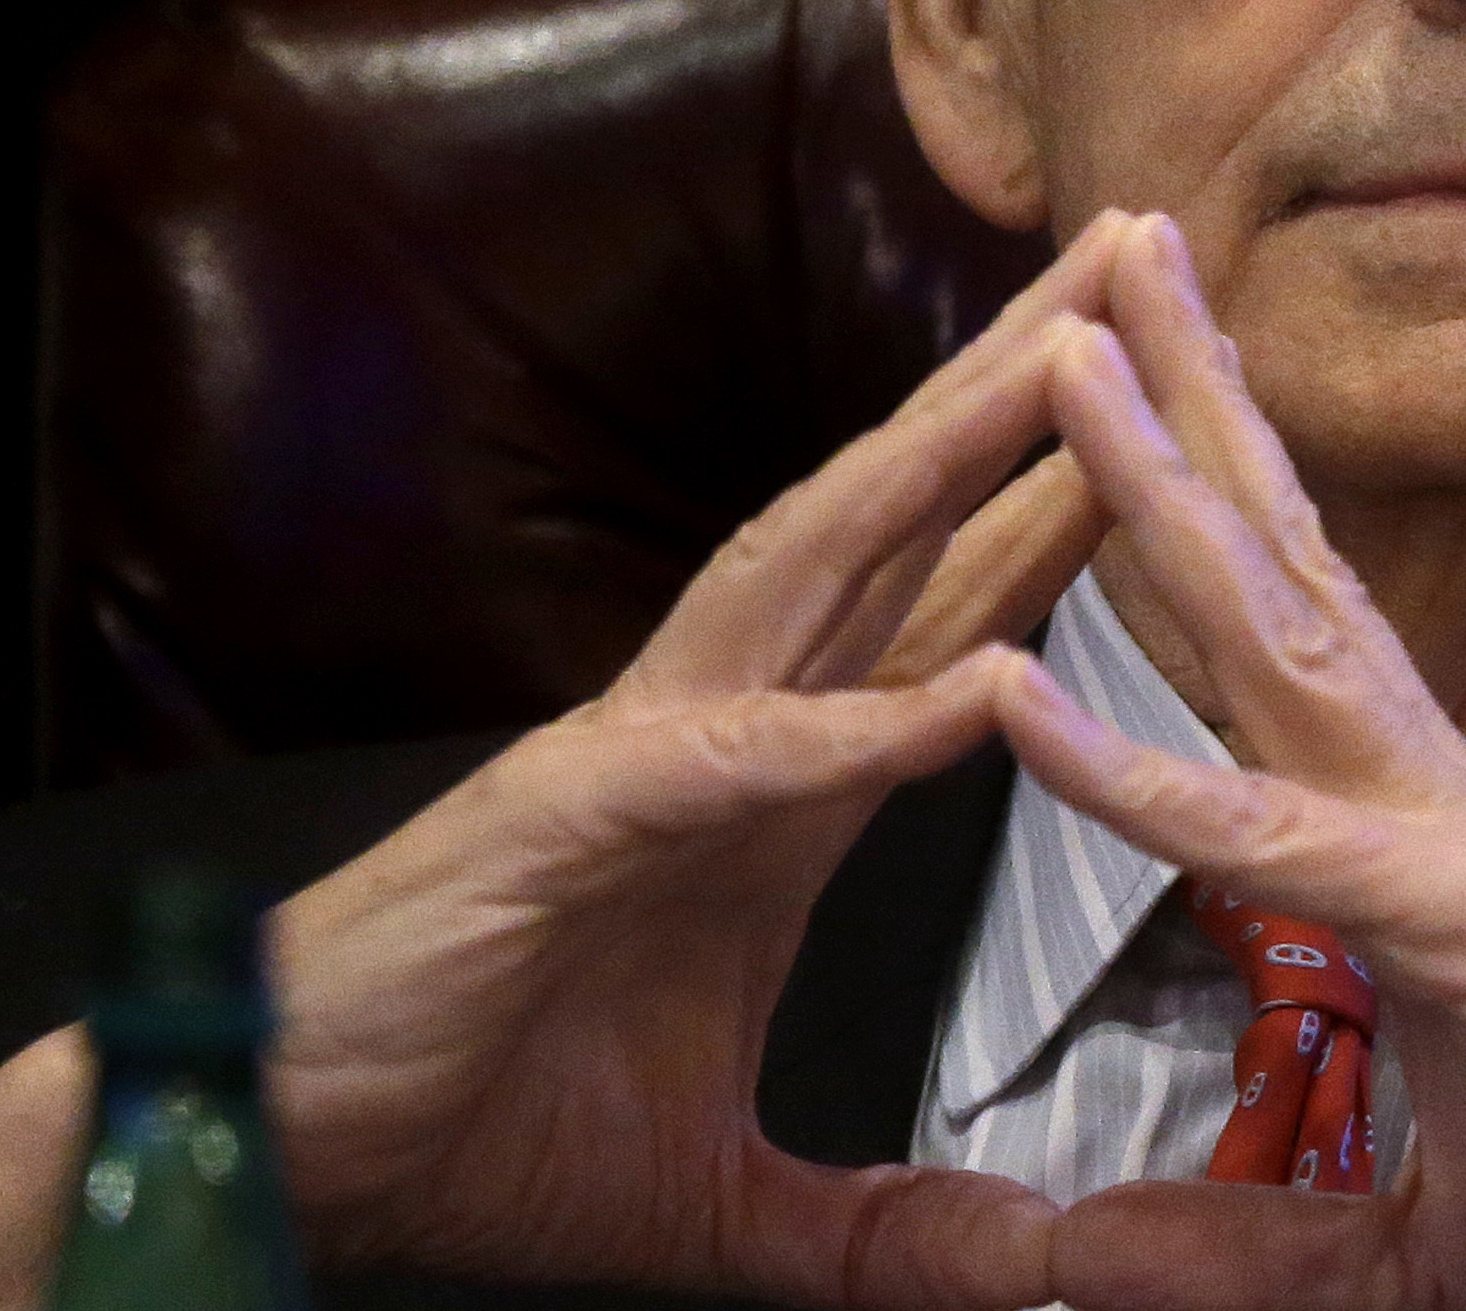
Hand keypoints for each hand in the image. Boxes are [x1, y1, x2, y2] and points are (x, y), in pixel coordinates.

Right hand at [0, 211, 1163, 1310]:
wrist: (278, 1152)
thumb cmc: (480, 1129)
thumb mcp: (739, 1212)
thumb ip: (892, 1232)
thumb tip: (1037, 1266)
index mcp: (775, 788)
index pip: (953, 613)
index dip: (1066, 506)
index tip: (1187, 414)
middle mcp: (723, 730)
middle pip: (903, 528)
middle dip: (1026, 389)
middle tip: (1146, 254)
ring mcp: (641, 758)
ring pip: (819, 572)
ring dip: (944, 459)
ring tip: (1061, 353)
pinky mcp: (565, 828)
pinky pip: (728, 762)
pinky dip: (845, 725)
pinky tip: (963, 685)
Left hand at [995, 219, 1465, 1310]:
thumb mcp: (1390, 1252)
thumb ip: (1224, 1250)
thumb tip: (1062, 1260)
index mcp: (1413, 838)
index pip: (1278, 641)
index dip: (1191, 516)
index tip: (1114, 397)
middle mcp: (1429, 796)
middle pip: (1275, 563)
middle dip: (1181, 402)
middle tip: (1093, 254)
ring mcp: (1451, 840)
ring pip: (1275, 626)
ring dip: (1160, 482)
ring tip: (1065, 347)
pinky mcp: (1463, 924)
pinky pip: (1269, 836)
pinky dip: (1134, 771)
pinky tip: (1021, 693)